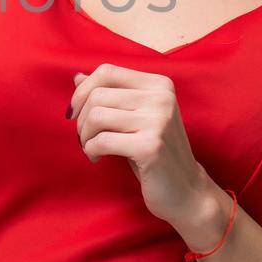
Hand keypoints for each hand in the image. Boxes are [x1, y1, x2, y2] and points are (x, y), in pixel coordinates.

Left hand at [68, 63, 216, 231]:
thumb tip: (77, 78)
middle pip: (98, 95)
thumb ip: (111, 95)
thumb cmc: (154, 151)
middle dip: (81, 119)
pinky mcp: (150, 146)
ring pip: (97, 116)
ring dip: (84, 136)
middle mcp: (161, 98)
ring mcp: (158, 121)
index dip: (82, 91)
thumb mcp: (135, 117)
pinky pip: (102, 141)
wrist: (187, 190)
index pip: (107, 71)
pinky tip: (97, 158)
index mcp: (159, 84)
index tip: (75, 112)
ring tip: (91, 148)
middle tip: (85, 138)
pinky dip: (91, 150)